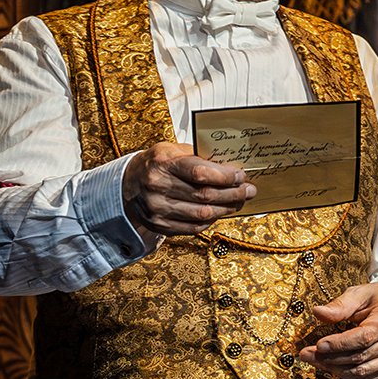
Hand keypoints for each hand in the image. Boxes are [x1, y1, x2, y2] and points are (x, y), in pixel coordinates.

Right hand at [122, 142, 255, 235]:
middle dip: (233, 193)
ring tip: (239, 202)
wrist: (128, 184)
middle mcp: (158, 187)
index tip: (241, 175)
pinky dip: (210, 220)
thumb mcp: (172, 150)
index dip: (225, 176)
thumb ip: (198, 158)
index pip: (200, 173)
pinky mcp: (160, 225)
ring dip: (226, 209)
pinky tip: (219, 212)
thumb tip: (231, 168)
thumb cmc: (157, 163)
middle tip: (249, 190)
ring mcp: (157, 209)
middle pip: (204, 195)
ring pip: (201, 214)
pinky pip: (193, 228)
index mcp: (162, 163)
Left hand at [297, 282, 377, 378]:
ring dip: (335, 369)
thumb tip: (318, 312)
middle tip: (306, 354)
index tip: (318, 345)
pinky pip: (367, 378)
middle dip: (330, 358)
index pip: (363, 337)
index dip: (339, 344)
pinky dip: (347, 376)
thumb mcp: (361, 293)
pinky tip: (331, 367)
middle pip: (360, 357)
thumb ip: (340, 305)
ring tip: (315, 361)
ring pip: (362, 372)